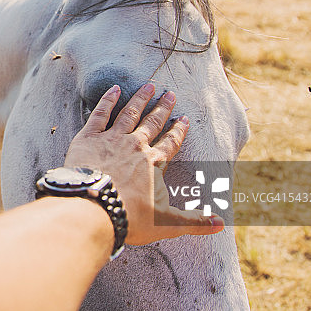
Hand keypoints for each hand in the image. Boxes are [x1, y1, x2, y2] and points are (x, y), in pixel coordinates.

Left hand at [63, 83, 223, 244]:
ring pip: (129, 113)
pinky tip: (114, 89)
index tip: (184, 118)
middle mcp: (136, 146)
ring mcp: (112, 139)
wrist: (94, 209)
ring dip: (140, 99)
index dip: (178, 131)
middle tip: (170, 94)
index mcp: (153, 164)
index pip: (170, 143)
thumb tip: (221, 224)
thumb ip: (194, 222)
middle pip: (152, 123)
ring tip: (149, 86)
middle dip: (162, 108)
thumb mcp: (166, 223)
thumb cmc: (129, 217)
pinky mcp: (89, 138)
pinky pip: (100, 114)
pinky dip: (108, 100)